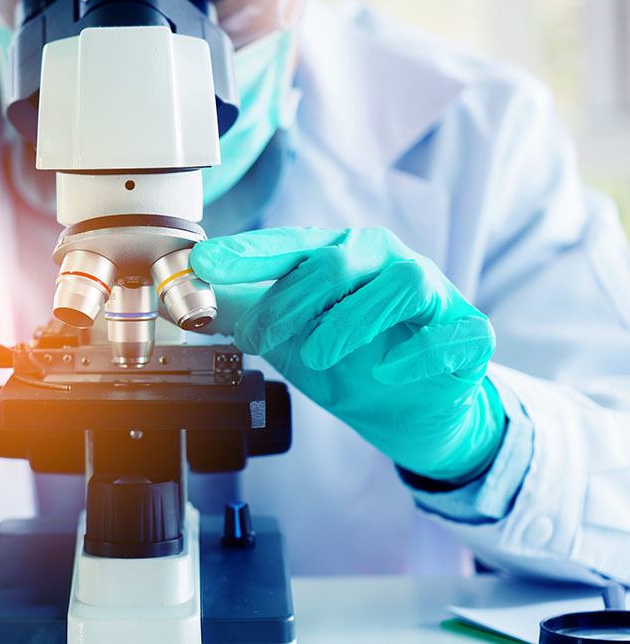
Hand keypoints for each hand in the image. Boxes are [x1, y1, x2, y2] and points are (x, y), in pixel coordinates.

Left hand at [191, 226, 505, 481]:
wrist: (407, 414)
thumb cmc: (350, 362)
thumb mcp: (288, 339)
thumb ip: (244, 314)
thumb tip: (188, 301)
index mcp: (341, 256)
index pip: (291, 245)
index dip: (247, 252)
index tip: (205, 263)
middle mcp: (387, 263)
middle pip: (340, 259)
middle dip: (291, 300)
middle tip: (260, 337)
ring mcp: (435, 295)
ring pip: (402, 282)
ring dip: (350, 321)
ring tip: (317, 355)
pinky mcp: (469, 333)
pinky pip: (450, 333)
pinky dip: (416, 352)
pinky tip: (388, 370)